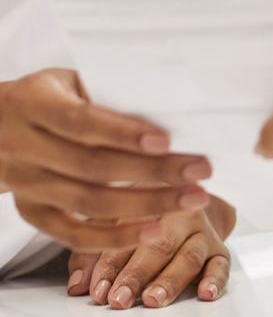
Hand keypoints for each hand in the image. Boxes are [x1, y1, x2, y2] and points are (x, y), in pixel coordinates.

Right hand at [0, 70, 211, 250]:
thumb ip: (104, 91)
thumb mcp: (67, 79)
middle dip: (153, 171)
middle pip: (93, 167)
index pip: (81, 122)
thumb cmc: (46, 95)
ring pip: (88, 203)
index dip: (123, 133)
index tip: (166, 140)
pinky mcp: (31, 211)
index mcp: (34, 105)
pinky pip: (72, 234)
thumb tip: (169, 100)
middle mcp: (26, 149)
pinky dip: (114, 236)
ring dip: (146, 205)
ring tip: (192, 200)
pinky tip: (154, 229)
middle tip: (202, 170)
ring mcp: (27, 185)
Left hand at [67, 197, 233, 308]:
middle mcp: (180, 214)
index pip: (128, 233)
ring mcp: (202, 232)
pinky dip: (216, 279)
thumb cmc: (142, 214)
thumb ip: (92, 252)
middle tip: (119, 297)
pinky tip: (205, 293)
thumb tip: (77, 285)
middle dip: (138, 273)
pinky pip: (222, 264)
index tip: (96, 288)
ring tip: (154, 298)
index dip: (110, 263)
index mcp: (150, 202)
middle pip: (160, 244)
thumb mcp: (111, 221)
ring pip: (189, 255)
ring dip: (171, 279)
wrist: (188, 197)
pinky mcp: (219, 249)